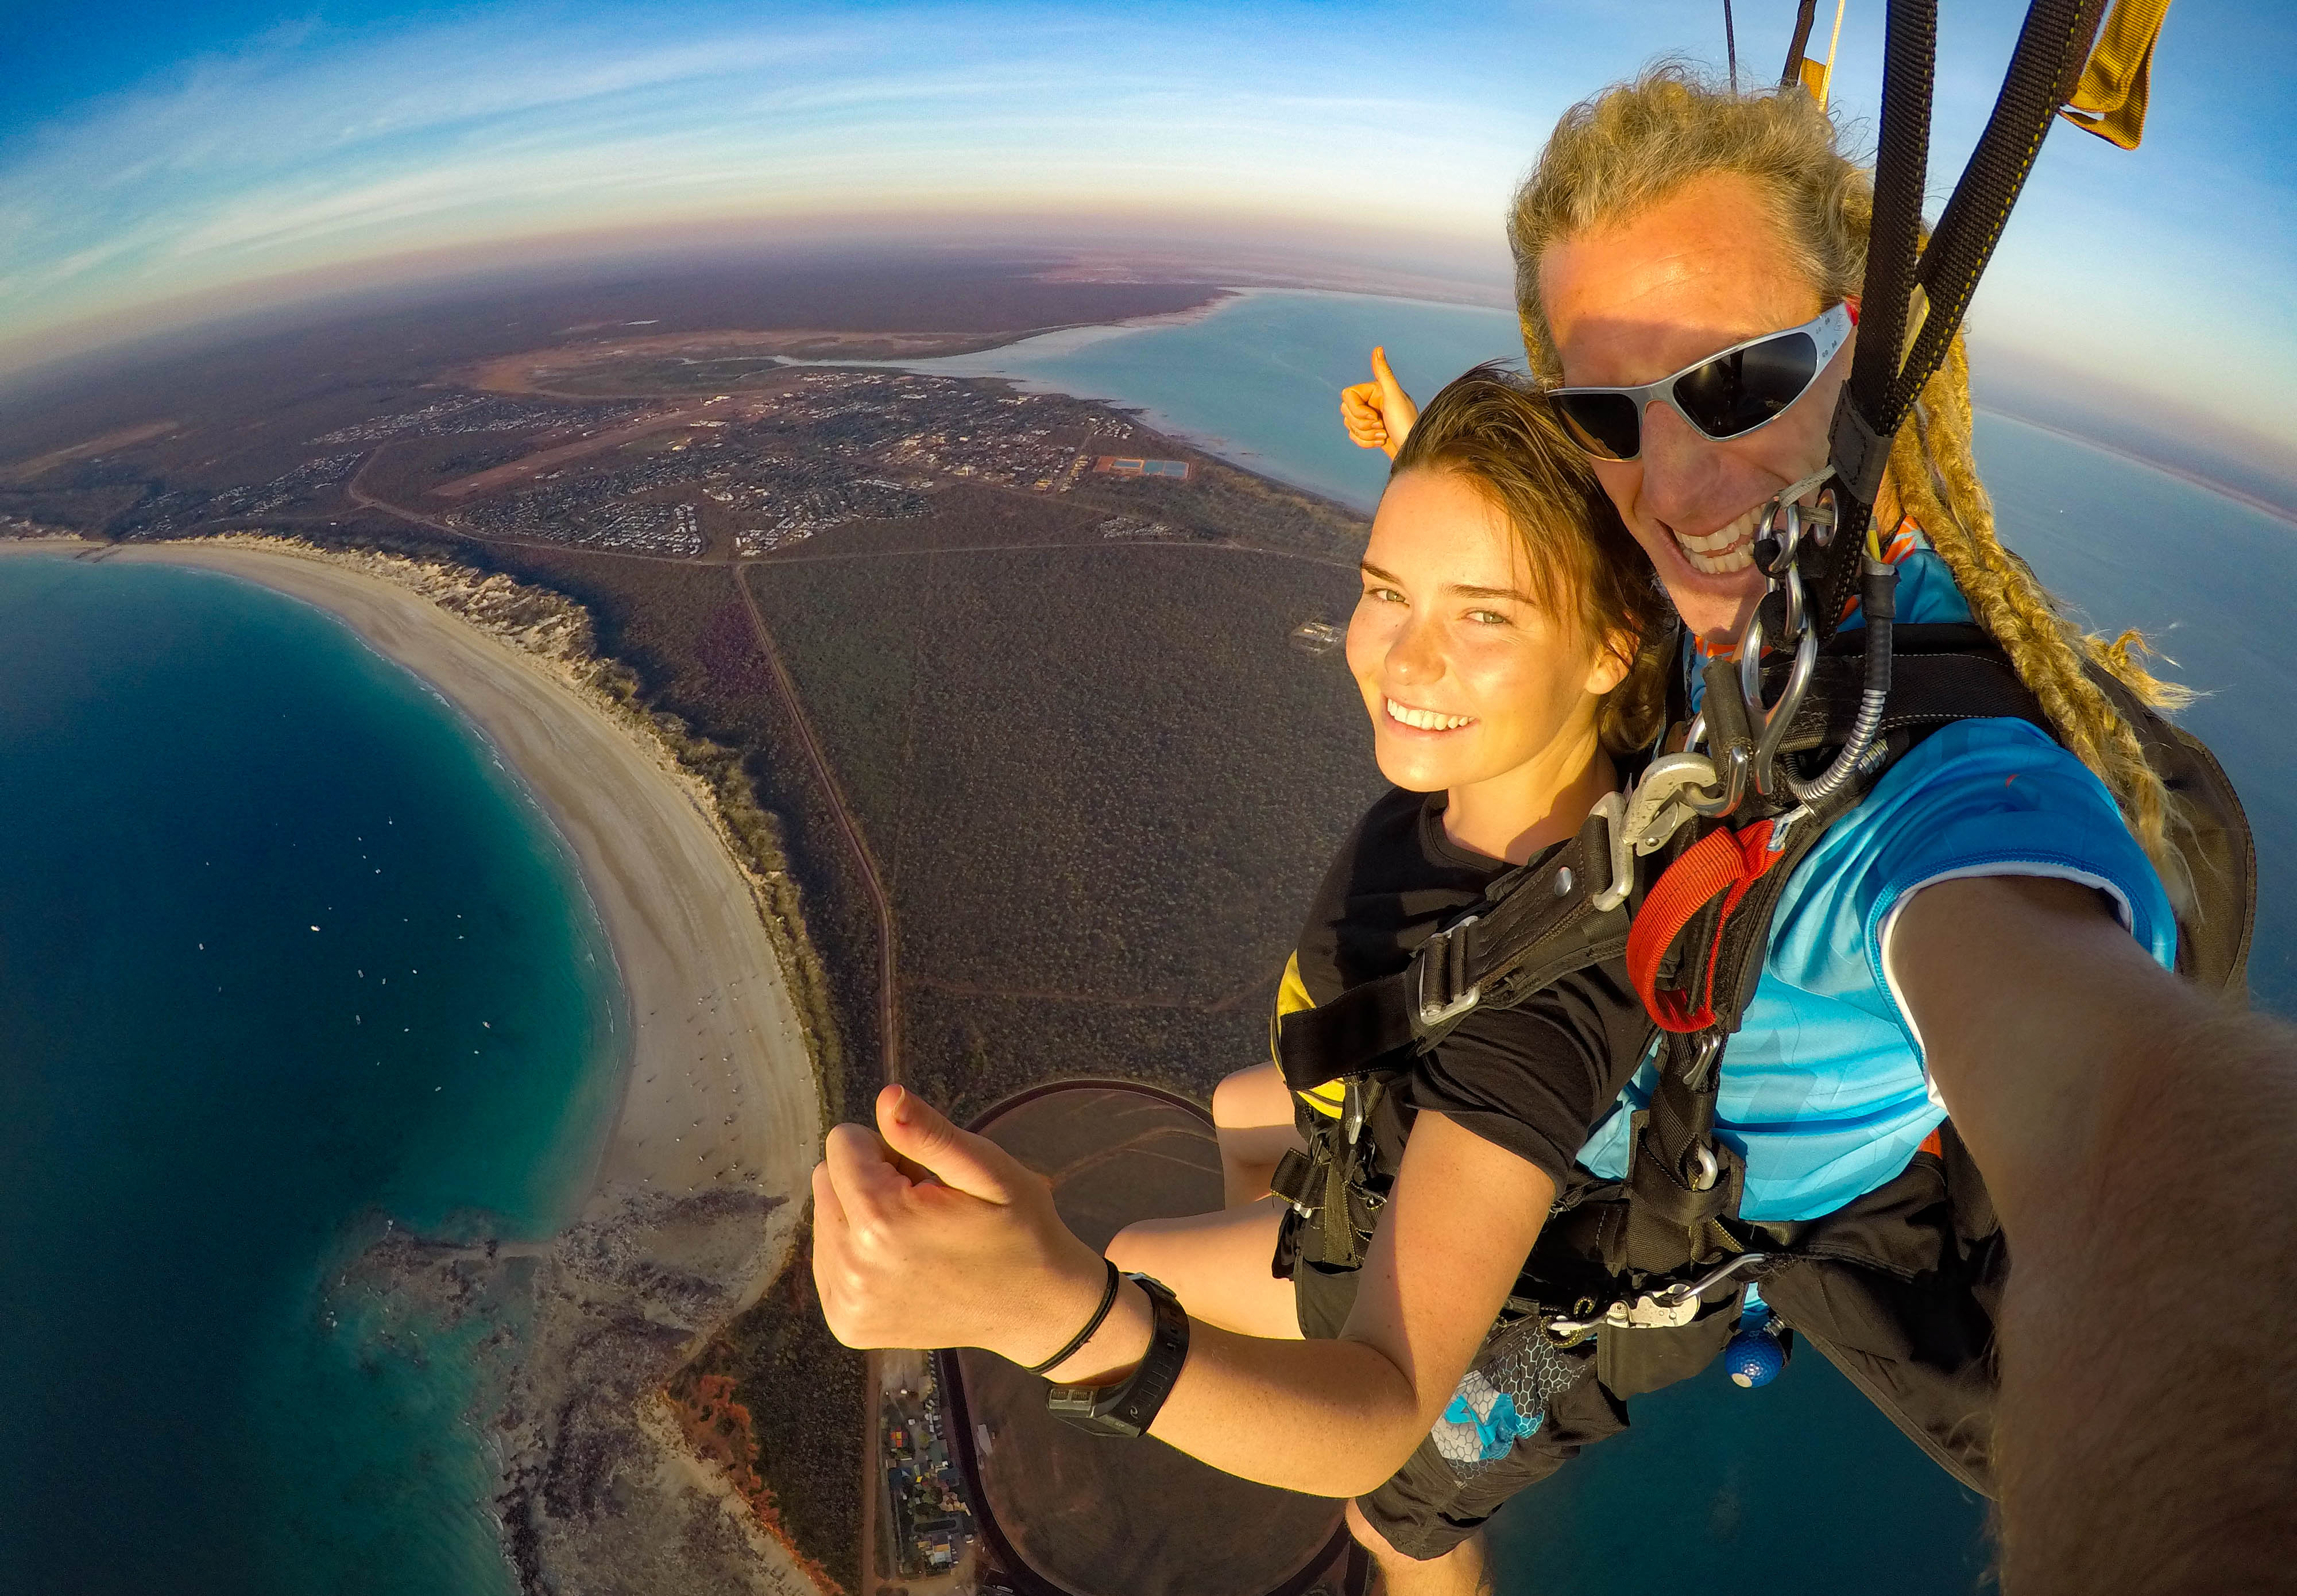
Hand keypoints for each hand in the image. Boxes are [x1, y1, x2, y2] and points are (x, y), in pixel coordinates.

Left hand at [811, 1084, 1110, 1364]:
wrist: (1035, 1310)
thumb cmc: (1019, 1231)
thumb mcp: (989, 1171)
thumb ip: (930, 1133)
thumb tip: (886, 1097)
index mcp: (882, 1221)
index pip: (843, 1142)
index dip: (889, 1148)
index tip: (926, 1177)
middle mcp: (852, 1267)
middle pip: (826, 1178)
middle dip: (869, 1179)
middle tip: (924, 1205)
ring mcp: (847, 1302)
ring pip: (824, 1217)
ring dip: (862, 1216)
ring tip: (917, 1235)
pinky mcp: (847, 1323)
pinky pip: (828, 1259)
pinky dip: (858, 1251)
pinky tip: (903, 1262)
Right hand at [1339, 345, 1418, 459]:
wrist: (1414, 452)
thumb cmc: (1406, 424)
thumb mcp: (1394, 397)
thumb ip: (1384, 373)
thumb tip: (1378, 348)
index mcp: (1376, 389)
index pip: (1347, 395)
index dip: (1357, 409)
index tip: (1375, 415)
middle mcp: (1372, 401)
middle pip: (1346, 411)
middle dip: (1362, 424)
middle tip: (1381, 425)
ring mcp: (1370, 416)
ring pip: (1349, 425)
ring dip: (1366, 435)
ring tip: (1384, 435)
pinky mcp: (1370, 431)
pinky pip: (1354, 436)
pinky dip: (1366, 443)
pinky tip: (1382, 441)